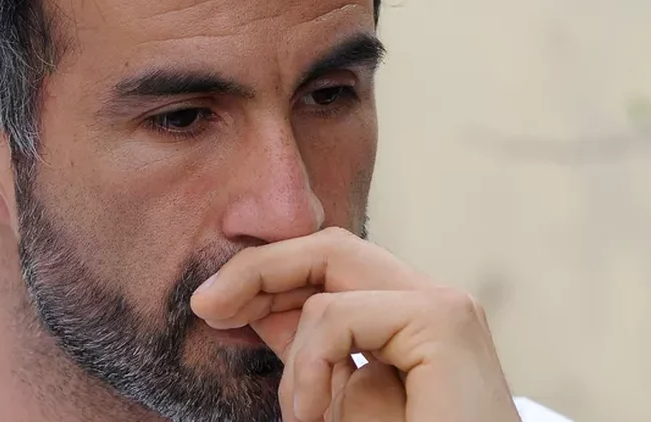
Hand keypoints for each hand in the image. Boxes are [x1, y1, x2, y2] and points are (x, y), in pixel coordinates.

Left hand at [190, 227, 520, 421]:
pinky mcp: (444, 321)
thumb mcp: (342, 408)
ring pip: (328, 270)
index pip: (333, 268)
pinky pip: (337, 316)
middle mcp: (434, 304)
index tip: (216, 309)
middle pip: (331, 246)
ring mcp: (445, 307)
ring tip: (301, 416)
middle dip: (259, 267)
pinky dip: (308, 367)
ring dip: (290, 349)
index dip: (269, 276)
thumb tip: (256, 308)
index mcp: (413, 324)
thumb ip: (312, 357)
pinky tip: (314, 418)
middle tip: (205, 306)